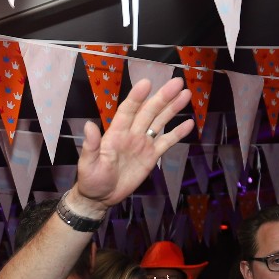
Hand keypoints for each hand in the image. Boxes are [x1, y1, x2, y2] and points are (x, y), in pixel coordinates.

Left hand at [68, 76, 193, 214]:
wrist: (101, 197)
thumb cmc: (91, 179)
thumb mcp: (88, 164)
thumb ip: (91, 145)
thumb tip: (89, 125)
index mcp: (116, 133)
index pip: (127, 111)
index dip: (136, 97)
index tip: (146, 83)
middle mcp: (131, 134)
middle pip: (149, 111)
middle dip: (162, 97)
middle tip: (177, 82)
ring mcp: (143, 144)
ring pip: (159, 122)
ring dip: (172, 108)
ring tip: (186, 93)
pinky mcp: (151, 156)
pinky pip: (166, 142)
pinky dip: (178, 133)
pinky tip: (190, 122)